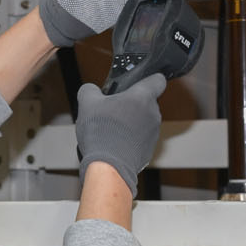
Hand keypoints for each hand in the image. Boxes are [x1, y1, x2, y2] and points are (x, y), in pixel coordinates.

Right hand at [75, 74, 166, 193]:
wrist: (109, 165)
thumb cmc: (102, 132)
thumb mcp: (87, 103)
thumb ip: (90, 90)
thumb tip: (90, 90)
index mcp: (142, 97)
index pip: (157, 80)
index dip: (149, 79)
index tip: (139, 83)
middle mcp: (153, 114)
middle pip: (146, 102)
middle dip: (131, 105)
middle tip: (113, 110)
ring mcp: (153, 133)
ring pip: (143, 121)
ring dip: (131, 123)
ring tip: (111, 130)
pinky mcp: (149, 150)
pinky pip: (141, 139)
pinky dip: (130, 139)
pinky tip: (115, 144)